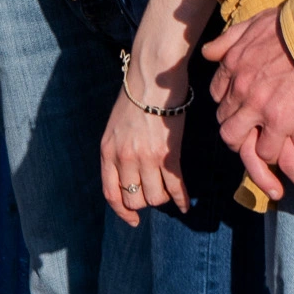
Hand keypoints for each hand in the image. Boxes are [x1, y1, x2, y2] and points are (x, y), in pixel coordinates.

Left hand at [101, 81, 188, 226]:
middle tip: (155, 190)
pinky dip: (182, 199)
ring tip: (170, 189)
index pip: (111, 194)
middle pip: (135, 200)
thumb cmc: (135, 94)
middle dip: (146, 200)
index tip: (133, 220)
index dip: (122, 212)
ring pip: (156, 197)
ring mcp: (146, 157)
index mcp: (108, 150)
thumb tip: (130, 176)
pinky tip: (186, 204)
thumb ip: (118, 150)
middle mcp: (124, 158)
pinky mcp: (168, 153)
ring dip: (164, 197)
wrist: (152, 74)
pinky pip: (175, 187)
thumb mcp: (115, 124)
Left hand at [202, 9, 293, 188]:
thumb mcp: (253, 23)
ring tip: (261, 145)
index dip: (228, 101)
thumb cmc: (292, 25)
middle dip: (234, 125)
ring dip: (246, 143)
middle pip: (223, 118)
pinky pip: (265, 150)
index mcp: (232, 63)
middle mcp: (239, 86)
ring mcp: (256, 106)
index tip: (241, 105)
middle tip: (251, 129)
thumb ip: (229, 39)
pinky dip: (270, 153)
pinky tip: (282, 147)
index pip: (216, 93)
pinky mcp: (279, 122)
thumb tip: (207, 52)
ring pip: (234, 138)